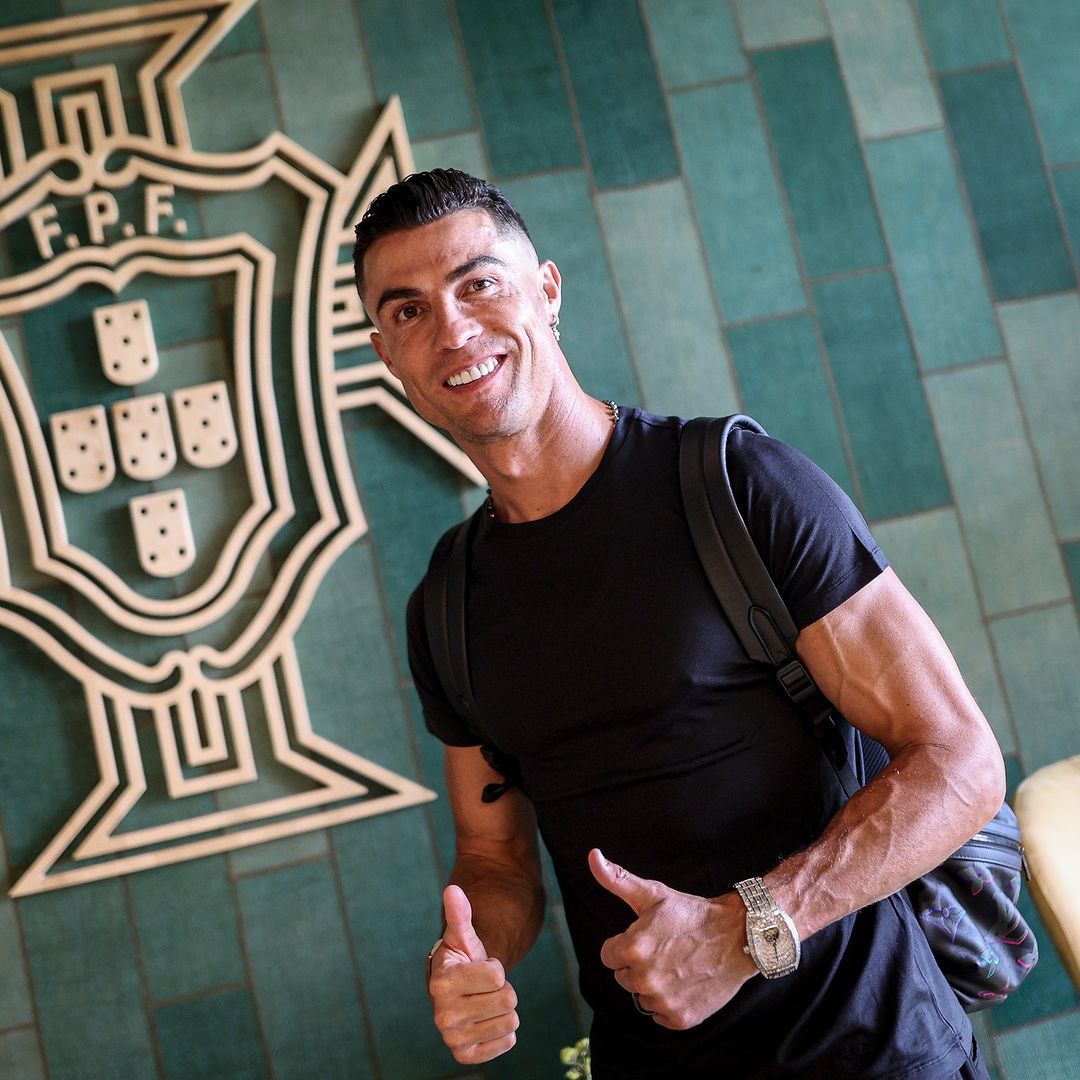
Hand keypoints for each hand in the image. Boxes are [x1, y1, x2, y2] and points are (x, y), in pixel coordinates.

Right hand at [427, 885, 519, 1064]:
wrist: (456, 991)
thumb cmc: (463, 959)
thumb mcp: (462, 936)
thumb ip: (459, 914)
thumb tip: (453, 890)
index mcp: (442, 983)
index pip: (497, 975)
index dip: (495, 967)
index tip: (479, 967)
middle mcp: (443, 1016)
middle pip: (507, 999)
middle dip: (502, 989)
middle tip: (484, 987)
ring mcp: (453, 1038)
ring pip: (511, 1020)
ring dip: (503, 1009)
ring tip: (484, 1001)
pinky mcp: (466, 1055)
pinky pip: (507, 1042)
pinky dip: (504, 1031)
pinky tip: (487, 1021)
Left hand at [589, 848, 756, 1029]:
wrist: (737, 935)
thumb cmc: (692, 913)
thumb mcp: (653, 893)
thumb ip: (616, 879)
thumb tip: (592, 856)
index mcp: (632, 949)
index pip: (608, 955)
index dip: (625, 944)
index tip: (646, 937)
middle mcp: (645, 979)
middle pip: (623, 977)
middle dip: (638, 964)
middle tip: (664, 949)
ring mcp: (663, 1002)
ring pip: (642, 997)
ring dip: (654, 985)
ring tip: (677, 965)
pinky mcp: (681, 1019)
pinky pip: (660, 1016)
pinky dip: (670, 1003)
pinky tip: (685, 983)